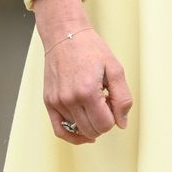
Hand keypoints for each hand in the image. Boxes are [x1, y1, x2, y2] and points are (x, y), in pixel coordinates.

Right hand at [32, 0, 133, 144]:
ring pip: (78, 130)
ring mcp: (57, 102)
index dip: (114, 117)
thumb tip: (121, 123)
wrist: (65, 35)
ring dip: (90, 123)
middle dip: (103, 122)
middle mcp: (69, 99)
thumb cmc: (90, 49)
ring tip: (93, 103)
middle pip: (92, 130)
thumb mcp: (115, 68)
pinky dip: (73, 136)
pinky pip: (59, 130)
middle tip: (105, 103)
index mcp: (88, 91)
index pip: (105, 124)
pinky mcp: (49, 102)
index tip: (113, 102)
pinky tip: (83, 133)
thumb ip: (122, 98)